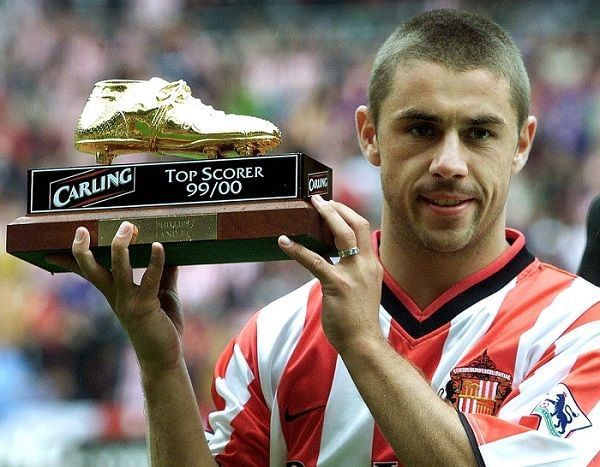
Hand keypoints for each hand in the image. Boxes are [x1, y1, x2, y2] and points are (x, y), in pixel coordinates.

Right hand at [48, 221, 183, 376]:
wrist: (163, 360)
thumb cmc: (161, 326)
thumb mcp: (162, 294)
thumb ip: (163, 273)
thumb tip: (167, 249)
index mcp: (114, 294)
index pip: (88, 274)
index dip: (69, 262)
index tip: (49, 251)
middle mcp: (116, 297)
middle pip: (92, 270)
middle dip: (83, 250)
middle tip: (82, 229)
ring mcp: (128, 302)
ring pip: (118, 269)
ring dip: (120, 247)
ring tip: (126, 227)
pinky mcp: (144, 306)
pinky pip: (149, 279)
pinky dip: (155, 261)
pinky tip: (158, 246)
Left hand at [278, 195, 383, 353]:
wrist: (364, 342)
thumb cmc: (358, 319)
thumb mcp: (363, 289)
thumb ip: (353, 272)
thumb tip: (332, 261)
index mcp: (372, 264)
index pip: (363, 229)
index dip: (348, 214)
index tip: (334, 206)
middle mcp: (366, 265)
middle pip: (356, 224)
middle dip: (337, 208)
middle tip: (319, 199)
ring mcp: (353, 274)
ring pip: (341, 235)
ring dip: (325, 216)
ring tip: (308, 207)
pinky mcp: (337, 285)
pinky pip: (315, 261)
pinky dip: (297, 249)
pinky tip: (284, 241)